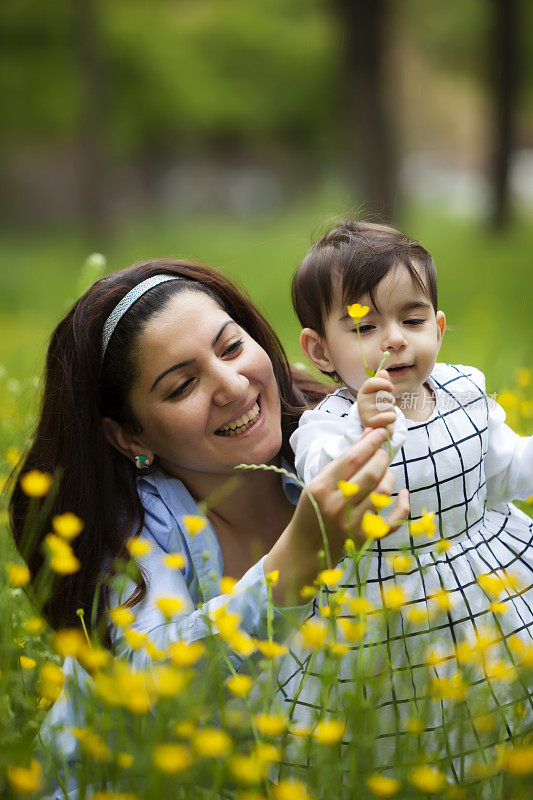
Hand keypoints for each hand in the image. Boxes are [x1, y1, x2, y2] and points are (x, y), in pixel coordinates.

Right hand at [266, 428, 409, 602]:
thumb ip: (343, 462)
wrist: (305, 548)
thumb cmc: (312, 510)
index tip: (381, 432)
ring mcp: (353, 523)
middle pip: (372, 472)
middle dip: (382, 456)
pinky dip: (403, 505)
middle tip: (383, 451)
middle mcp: (337, 505)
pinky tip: (403, 493)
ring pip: (384, 491)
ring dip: (390, 475)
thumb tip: (369, 435)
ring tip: (385, 470)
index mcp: (321, 488)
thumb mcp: (318, 483)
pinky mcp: (366, 537)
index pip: (352, 458)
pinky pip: (394, 520)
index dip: (370, 442)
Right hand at [357, 369, 396, 430]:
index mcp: (363, 392)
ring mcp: (365, 413)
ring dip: (391, 409)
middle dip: (390, 400)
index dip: (384, 383)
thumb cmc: (379, 406)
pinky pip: (390, 416)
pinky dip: (392, 418)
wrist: (375, 425)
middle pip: (384, 395)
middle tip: (384, 405)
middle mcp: (361, 402)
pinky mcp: (371, 423)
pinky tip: (386, 420)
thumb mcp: (380, 392)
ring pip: (389, 406)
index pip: (372, 382)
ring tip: (384, 413)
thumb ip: (382, 381)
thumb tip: (383, 371)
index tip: (391, 388)